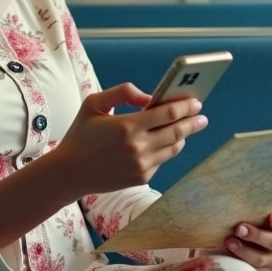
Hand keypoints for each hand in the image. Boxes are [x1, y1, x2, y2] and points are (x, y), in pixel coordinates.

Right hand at [50, 82, 207, 200]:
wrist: (70, 172)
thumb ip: (123, 93)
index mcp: (127, 126)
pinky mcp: (142, 177)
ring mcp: (141, 165)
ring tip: (188, 126)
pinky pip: (163, 160)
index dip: (185, 106)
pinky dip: (168, 148)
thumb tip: (150, 97)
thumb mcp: (94, 104)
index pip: (167, 114)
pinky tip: (168, 141)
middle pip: (177, 131)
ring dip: (184, 135)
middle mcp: (137, 147)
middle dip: (193, 121)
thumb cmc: (81, 134)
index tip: (196, 101)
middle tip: (201, 115)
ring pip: (174, 147)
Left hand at [198, 210, 271, 270]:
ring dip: (244, 250)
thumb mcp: (254, 212)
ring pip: (261, 259)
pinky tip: (228, 256)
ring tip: (229, 242)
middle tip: (239, 228)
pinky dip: (240, 263)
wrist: (234, 242)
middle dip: (256, 235)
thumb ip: (268, 202)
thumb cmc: (247, 222)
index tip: (270, 217)